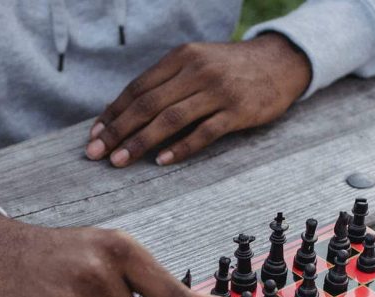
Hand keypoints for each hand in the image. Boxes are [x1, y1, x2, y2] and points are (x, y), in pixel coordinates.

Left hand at [85, 34, 311, 167]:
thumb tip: (120, 112)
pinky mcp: (238, 111)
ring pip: (171, 119)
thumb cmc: (229, 69)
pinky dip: (180, 148)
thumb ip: (163, 83)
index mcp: (181, 57)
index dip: (113, 113)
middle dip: (118, 131)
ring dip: (141, 143)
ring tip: (120, 161)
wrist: (279, 63)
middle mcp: (197, 71)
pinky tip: (161, 161)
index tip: (95, 135)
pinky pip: (204, 133)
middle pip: (148, 104)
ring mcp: (218, 91)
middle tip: (97, 154)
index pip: (138, 88)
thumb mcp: (195, 64)